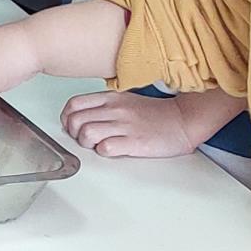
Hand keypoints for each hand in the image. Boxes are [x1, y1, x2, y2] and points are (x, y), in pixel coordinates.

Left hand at [60, 89, 214, 159]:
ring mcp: (124, 126)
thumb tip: (80, 117)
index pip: (73, 104)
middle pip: (75, 121)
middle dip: (74, 134)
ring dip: (86, 144)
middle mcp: (114, 110)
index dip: (67, 118)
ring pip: (86, 134)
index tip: (72, 126)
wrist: (183, 120)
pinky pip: (105, 148)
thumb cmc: (155, 114)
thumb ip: (103, 106)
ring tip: (97, 145)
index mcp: (111, 98)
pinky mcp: (134, 142)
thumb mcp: (125, 101)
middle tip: (84, 139)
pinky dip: (103, 152)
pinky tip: (111, 150)